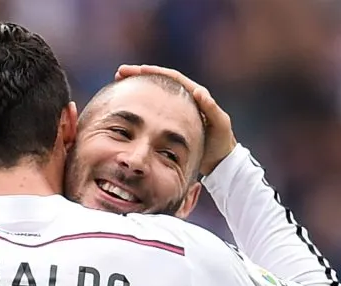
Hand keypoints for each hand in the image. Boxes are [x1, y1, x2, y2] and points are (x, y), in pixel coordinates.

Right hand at [115, 64, 236, 174]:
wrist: (219, 160)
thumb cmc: (221, 142)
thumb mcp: (220, 125)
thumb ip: (212, 109)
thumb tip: (199, 92)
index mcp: (195, 94)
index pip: (171, 77)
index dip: (154, 71)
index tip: (137, 70)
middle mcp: (184, 98)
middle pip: (159, 81)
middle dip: (139, 74)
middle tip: (120, 73)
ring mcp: (176, 109)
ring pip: (154, 93)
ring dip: (137, 87)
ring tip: (119, 83)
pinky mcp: (171, 120)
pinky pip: (153, 108)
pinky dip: (140, 104)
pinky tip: (127, 106)